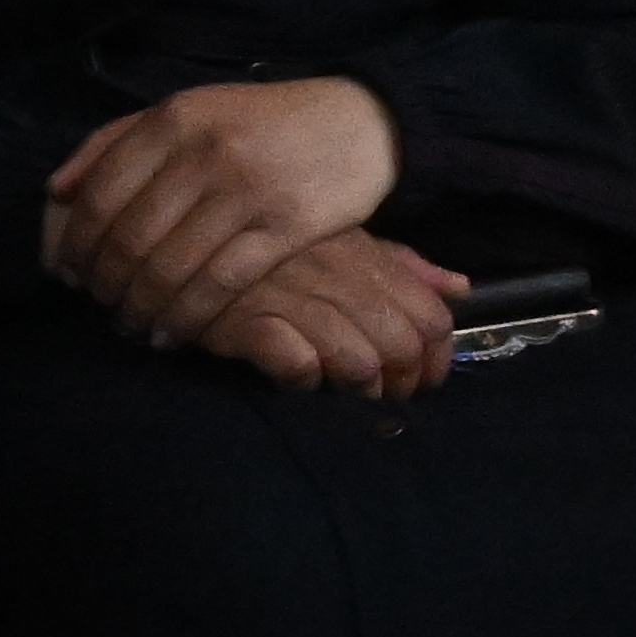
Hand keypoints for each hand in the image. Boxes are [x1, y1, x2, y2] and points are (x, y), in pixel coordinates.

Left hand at [45, 78, 398, 346]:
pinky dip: (185, 318)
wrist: (360, 121)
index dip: (77, 244)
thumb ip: (117, 141)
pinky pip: (219, 286)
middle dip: (105, 284)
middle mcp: (205, 152)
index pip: (100, 194)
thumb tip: (56, 190)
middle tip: (101, 305)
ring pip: (169, 268)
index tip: (70, 273)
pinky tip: (172, 333)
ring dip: (140, 308)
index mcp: (173, 119)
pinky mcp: (286, 227)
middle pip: (130, 238)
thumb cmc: (259, 123)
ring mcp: (247, 190)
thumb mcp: (189, 111)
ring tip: (131, 325)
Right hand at [193, 230, 465, 397]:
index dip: (436, 356)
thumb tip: (458, 287)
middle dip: (402, 382)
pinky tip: (295, 378)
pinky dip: (305, 381)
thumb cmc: (268, 249)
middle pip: (400, 343)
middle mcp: (334, 272)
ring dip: (359, 389)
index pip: (429, 313)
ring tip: (345, 395)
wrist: (176, 240)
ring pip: (357, 360)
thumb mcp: (339, 240)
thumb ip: (399, 265)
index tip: (424, 379)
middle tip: (385, 396)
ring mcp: (290, 296)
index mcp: (363, 252)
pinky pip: (296, 365)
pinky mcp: (247, 322)